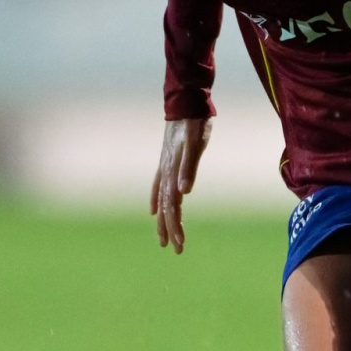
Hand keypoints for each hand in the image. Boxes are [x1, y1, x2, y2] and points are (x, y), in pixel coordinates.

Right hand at [149, 117, 209, 252]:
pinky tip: (154, 210)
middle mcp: (166, 171)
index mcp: (173, 171)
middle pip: (167, 207)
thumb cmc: (195, 122)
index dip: (175, 226)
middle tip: (176, 250)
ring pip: (162, 199)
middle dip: (170, 229)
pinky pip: (158, 185)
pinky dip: (156, 199)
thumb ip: (189, 168)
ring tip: (163, 238)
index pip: (172, 206)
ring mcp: (165, 165)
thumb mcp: (196, 144)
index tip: (179, 246)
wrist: (186, 100)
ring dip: (163, 219)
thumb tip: (184, 193)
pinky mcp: (167, 160)